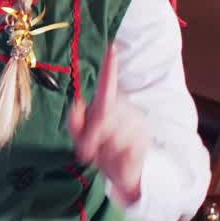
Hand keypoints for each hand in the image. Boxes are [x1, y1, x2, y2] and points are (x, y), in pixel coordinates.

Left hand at [67, 46, 147, 207]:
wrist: (123, 174)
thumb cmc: (99, 150)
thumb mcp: (81, 137)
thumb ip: (74, 122)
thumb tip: (77, 104)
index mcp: (107, 104)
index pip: (108, 83)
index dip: (109, 67)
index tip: (112, 46)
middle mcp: (124, 109)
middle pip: (103, 118)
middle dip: (91, 138)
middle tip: (88, 154)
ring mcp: (137, 124)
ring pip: (113, 139)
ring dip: (104, 154)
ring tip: (107, 155)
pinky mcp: (144, 142)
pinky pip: (124, 154)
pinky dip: (116, 163)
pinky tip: (119, 161)